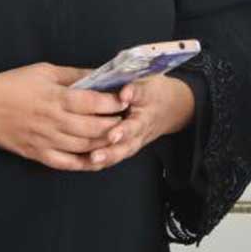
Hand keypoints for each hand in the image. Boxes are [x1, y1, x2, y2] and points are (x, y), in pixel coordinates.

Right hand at [0, 63, 123, 170]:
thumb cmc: (11, 85)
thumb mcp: (44, 71)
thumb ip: (74, 74)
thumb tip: (100, 73)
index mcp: (57, 98)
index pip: (94, 102)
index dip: (114, 102)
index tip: (126, 99)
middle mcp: (55, 121)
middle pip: (94, 128)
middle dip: (115, 124)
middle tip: (126, 119)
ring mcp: (47, 140)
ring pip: (85, 147)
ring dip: (104, 143)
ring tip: (116, 135)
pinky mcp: (39, 154)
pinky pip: (67, 163)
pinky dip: (85, 163)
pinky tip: (97, 158)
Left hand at [81, 75, 195, 169]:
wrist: (170, 109)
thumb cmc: (154, 95)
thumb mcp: (149, 87)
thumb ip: (136, 90)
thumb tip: (125, 93)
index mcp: (144, 119)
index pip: (134, 126)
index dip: (123, 131)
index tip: (112, 135)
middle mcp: (138, 136)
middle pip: (125, 148)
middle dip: (109, 153)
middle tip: (95, 156)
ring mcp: (131, 144)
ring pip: (117, 156)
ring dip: (102, 160)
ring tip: (88, 162)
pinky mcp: (123, 149)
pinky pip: (110, 160)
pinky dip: (96, 164)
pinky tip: (80, 163)